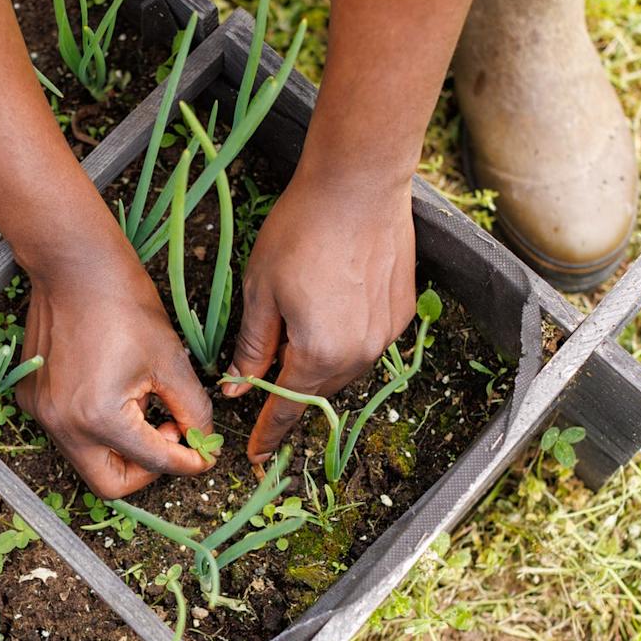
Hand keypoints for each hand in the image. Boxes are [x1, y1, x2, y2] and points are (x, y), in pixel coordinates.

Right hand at [15, 231, 215, 497]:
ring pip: (88, 459)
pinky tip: (114, 389)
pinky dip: (97, 426)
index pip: (155, 462)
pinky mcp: (32, 398)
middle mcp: (62, 425)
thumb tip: (202, 445)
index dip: (189, 461)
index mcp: (100, 418)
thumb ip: (194, 412)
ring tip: (143, 402)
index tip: (205, 455)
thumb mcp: (171, 361)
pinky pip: (68, 432)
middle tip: (170, 435)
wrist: (74, 265)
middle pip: (110, 483)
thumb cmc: (125, 303)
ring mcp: (41, 413)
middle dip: (146, 469)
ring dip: (122, 445)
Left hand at [222, 168, 415, 462]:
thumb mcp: (260, 291)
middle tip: (265, 378)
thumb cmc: (300, 232)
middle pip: (317, 390)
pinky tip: (331, 310)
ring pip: (345, 368)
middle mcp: (360, 355)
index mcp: (318, 355)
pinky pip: (368, 342)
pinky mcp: (403, 313)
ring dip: (319, 365)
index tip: (255, 454)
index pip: (288, 409)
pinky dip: (346, 340)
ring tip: (297, 335)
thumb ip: (252, 347)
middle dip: (291, 392)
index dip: (269, 433)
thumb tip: (237, 387)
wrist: (358, 186)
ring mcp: (387, 335)